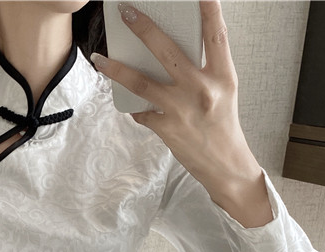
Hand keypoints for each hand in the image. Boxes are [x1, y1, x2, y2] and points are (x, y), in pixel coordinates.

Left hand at [92, 1, 262, 191]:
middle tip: (126, 12)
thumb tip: (175, 50)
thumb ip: (206, 68)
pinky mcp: (166, 128)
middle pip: (167, 51)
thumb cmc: (223, 124)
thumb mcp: (224, 90)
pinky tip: (129, 104)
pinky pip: (142, 112)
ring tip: (100, 58)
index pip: (216, 35)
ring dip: (116, 69)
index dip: (209, 10)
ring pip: (141, 82)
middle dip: (144, 28)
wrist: (224, 164)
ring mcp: (181, 109)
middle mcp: (202, 89)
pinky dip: (135, 107)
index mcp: (223, 76)